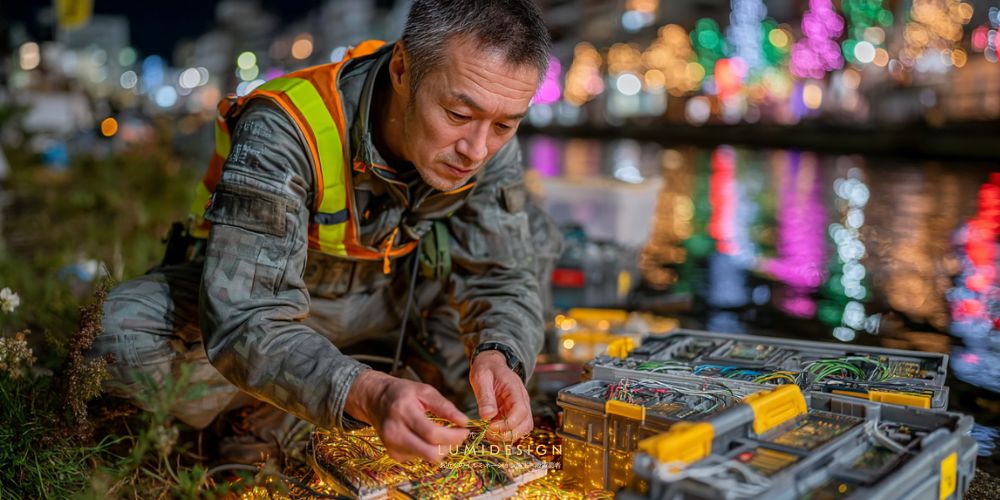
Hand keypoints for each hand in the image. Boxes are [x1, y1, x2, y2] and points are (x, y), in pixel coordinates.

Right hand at [344, 370, 468, 463]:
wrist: (375, 400)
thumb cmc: (402, 393)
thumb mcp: (424, 390)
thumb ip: (445, 406)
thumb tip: (464, 421)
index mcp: (403, 411)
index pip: (432, 433)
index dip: (453, 435)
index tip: (465, 430)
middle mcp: (395, 432)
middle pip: (430, 453)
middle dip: (450, 446)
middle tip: (458, 435)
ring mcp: (392, 446)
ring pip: (427, 458)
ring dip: (441, 448)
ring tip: (442, 433)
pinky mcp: (394, 455)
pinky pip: (420, 458)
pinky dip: (429, 449)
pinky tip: (427, 437)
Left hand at [469, 350, 532, 441]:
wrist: (491, 364)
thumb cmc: (487, 369)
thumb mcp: (482, 378)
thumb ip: (485, 397)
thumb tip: (487, 416)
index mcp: (515, 390)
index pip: (521, 411)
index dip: (508, 423)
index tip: (490, 427)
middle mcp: (522, 400)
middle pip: (526, 424)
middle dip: (509, 433)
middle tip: (489, 434)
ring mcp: (519, 408)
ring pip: (523, 429)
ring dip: (508, 436)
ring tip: (489, 434)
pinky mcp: (513, 413)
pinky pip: (514, 428)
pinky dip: (505, 434)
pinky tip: (491, 433)